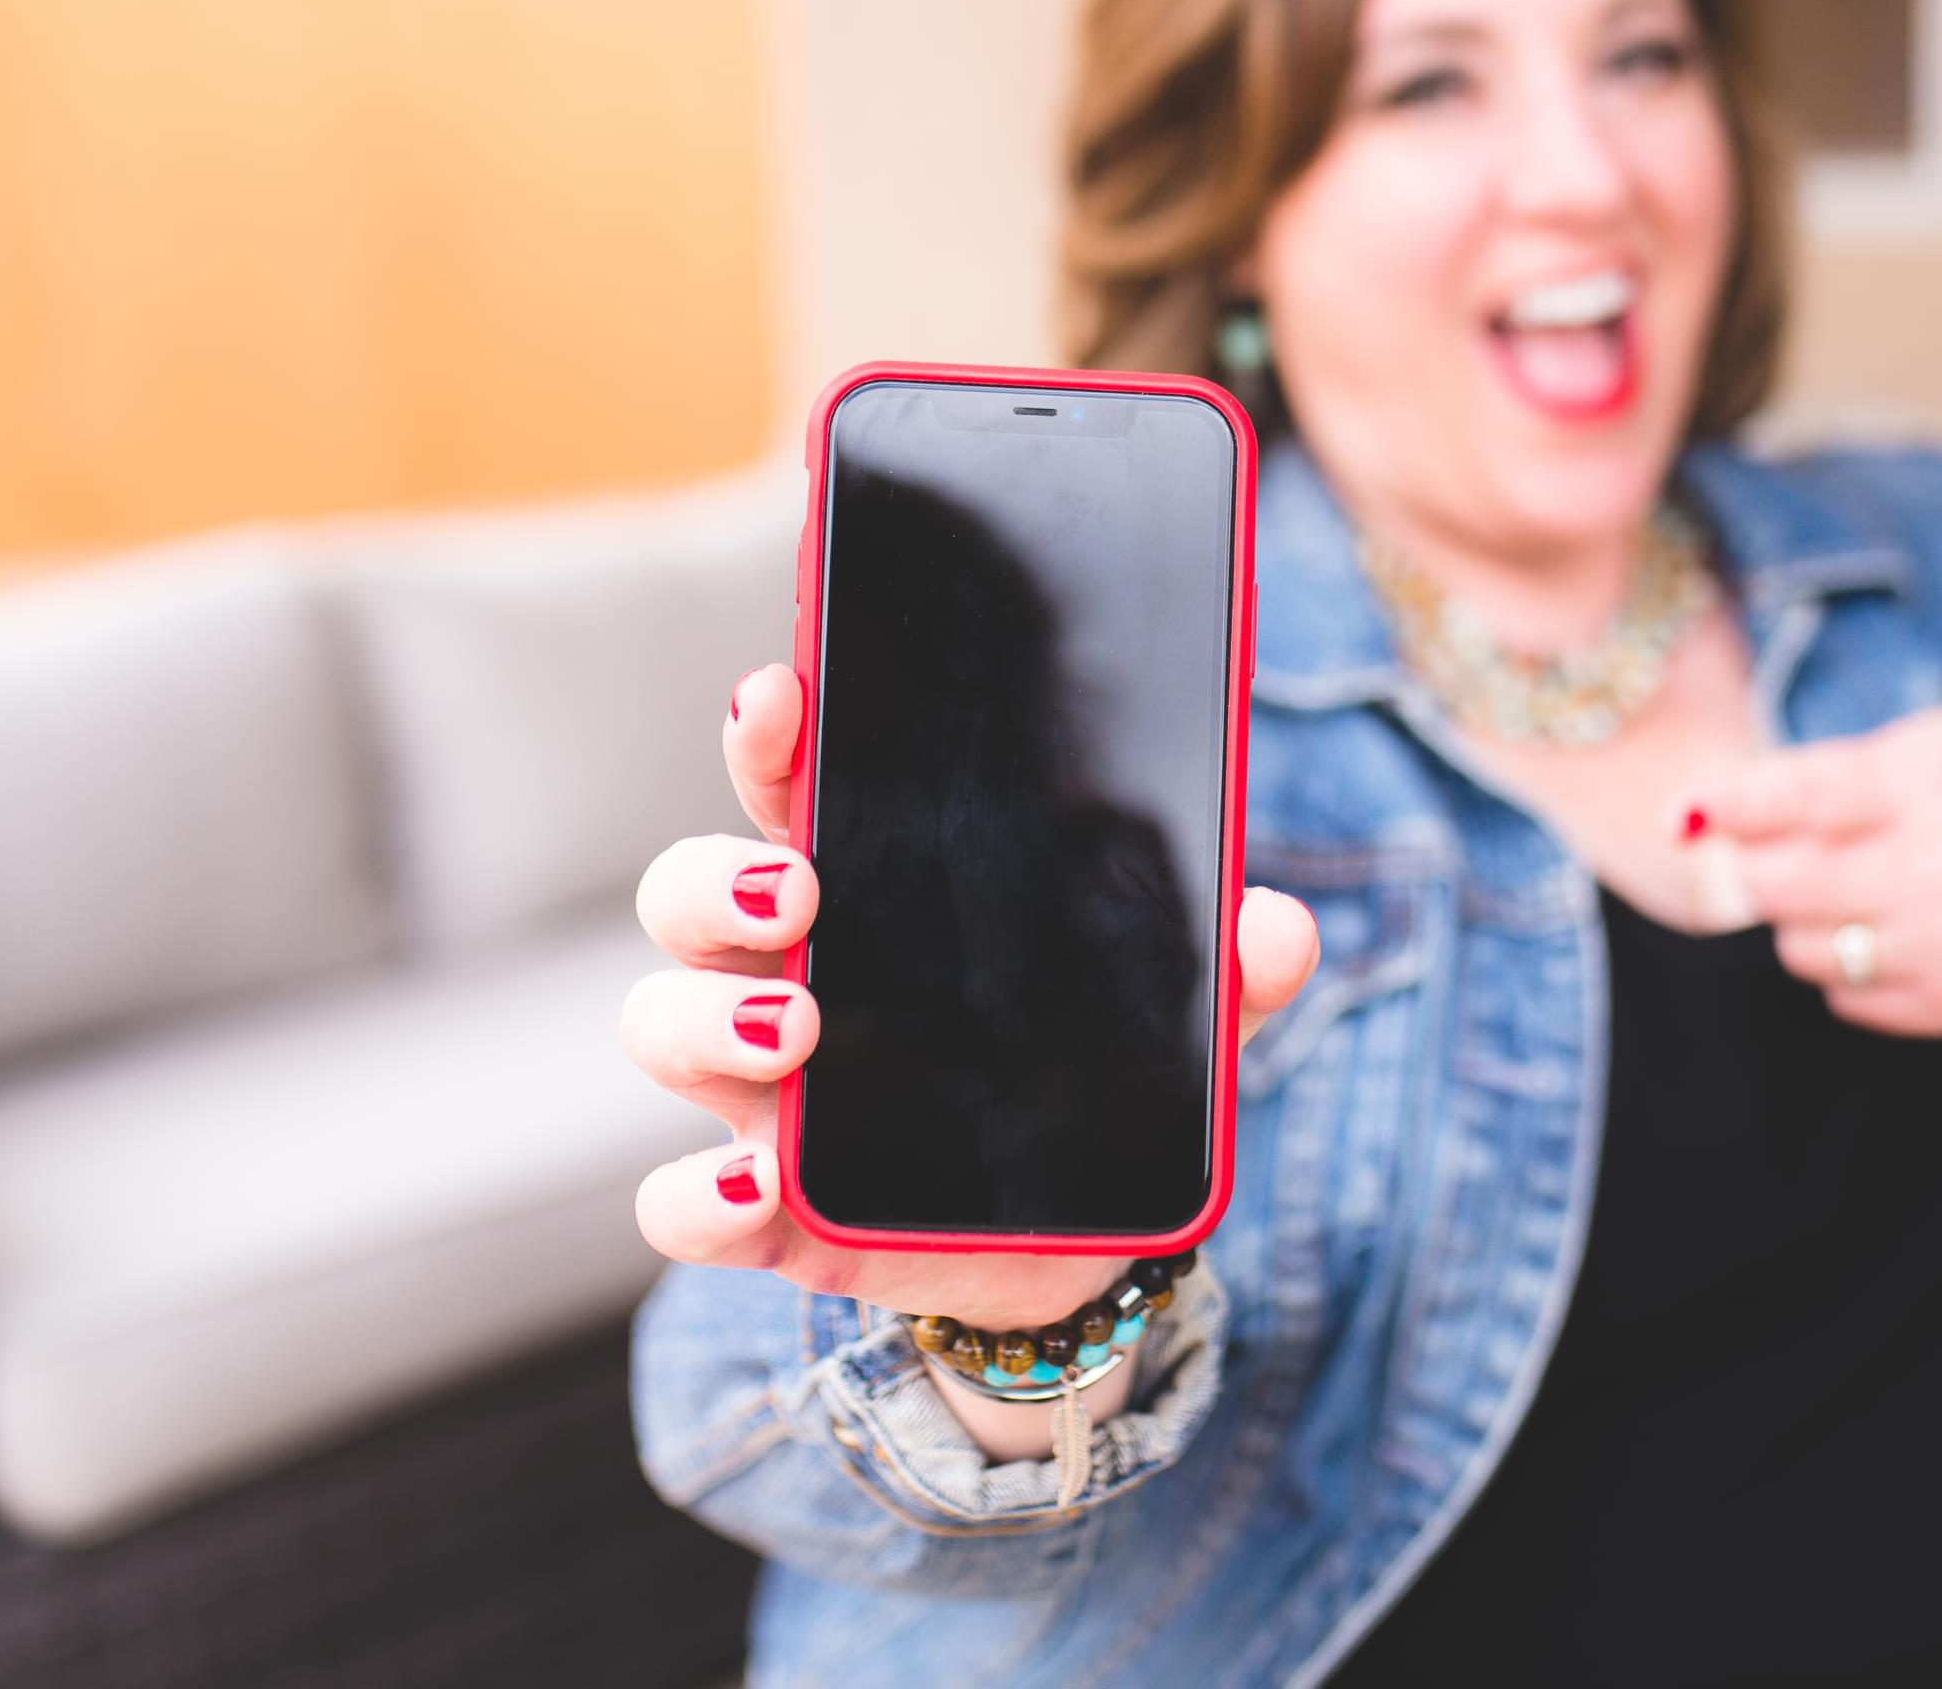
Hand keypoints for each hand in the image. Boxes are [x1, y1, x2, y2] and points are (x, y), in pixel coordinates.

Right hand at [621, 662, 1320, 1327]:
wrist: (1086, 1247)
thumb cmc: (1095, 1080)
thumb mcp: (1178, 1015)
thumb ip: (1229, 967)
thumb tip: (1278, 924)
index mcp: (878, 899)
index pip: (796, 789)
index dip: (773, 735)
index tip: (782, 694)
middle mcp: (790, 980)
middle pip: (690, 895)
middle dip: (715, 881)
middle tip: (796, 893)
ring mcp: (766, 1098)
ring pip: (663, 1026)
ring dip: (705, 1021)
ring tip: (794, 1032)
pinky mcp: (772, 1215)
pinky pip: (682, 1203)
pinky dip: (700, 1193)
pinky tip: (756, 1182)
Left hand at [1682, 704, 1941, 1037]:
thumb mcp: (1920, 746)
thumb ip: (1818, 777)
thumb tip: (1698, 816)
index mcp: (1921, 787)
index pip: (1797, 799)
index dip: (1729, 807)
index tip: (1687, 814)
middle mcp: (1933, 871)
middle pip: (1778, 886)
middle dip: (1762, 866)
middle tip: (1783, 850)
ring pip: (1801, 950)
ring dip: (1805, 919)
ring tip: (1856, 888)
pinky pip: (1846, 998)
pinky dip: (1849, 966)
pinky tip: (1892, 929)